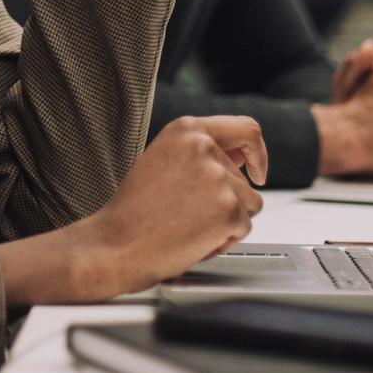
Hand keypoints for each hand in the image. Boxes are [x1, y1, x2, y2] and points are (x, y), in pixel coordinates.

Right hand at [0, 116, 266, 307]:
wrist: (115, 244)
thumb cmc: (135, 210)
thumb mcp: (163, 161)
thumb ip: (201, 153)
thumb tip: (244, 158)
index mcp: (186, 129)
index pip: (245, 129)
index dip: (257, 151)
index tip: (257, 171)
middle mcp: (204, 146)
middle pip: (245, 178)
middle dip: (227, 202)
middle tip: (189, 215)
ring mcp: (218, 177)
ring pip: (249, 204)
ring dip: (227, 220)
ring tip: (188, 224)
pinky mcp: (229, 210)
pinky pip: (243, 228)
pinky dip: (224, 240)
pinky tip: (193, 238)